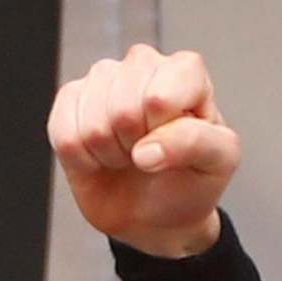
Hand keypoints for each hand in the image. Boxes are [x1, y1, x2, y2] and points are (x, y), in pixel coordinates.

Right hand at [47, 43, 237, 256]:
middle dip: (137, 147)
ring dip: (112, 154)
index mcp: (186, 74)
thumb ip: (195, 144)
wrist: (158, 214)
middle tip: (151, 156)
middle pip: (123, 109)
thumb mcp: (217, 163)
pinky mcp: (71, 98)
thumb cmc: (191, 181)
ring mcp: (103, 77)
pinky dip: (84, 160)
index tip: (176, 147)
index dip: (163, 131)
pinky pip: (64, 134)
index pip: (161, 94)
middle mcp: (143, 65)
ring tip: (129, 156)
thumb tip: (146, 151)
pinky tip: (102, 156)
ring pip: (93, 122)